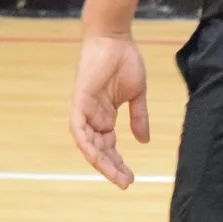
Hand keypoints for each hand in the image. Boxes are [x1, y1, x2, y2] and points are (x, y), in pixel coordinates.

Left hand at [70, 32, 150, 187]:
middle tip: (125, 183)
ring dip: (101, 161)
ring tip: (117, 175)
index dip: (119, 163)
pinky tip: (97, 156)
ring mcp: (85, 111)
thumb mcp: (137, 94)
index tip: (131, 178)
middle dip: (112, 168)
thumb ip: (139, 117)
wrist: (115, 38)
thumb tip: (144, 141)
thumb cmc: (125, 61)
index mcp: (105, 116)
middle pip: (99, 150)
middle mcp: (93, 118)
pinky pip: (79, 130)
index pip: (109, 147)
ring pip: (88, 145)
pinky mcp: (79, 103)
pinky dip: (86, 144)